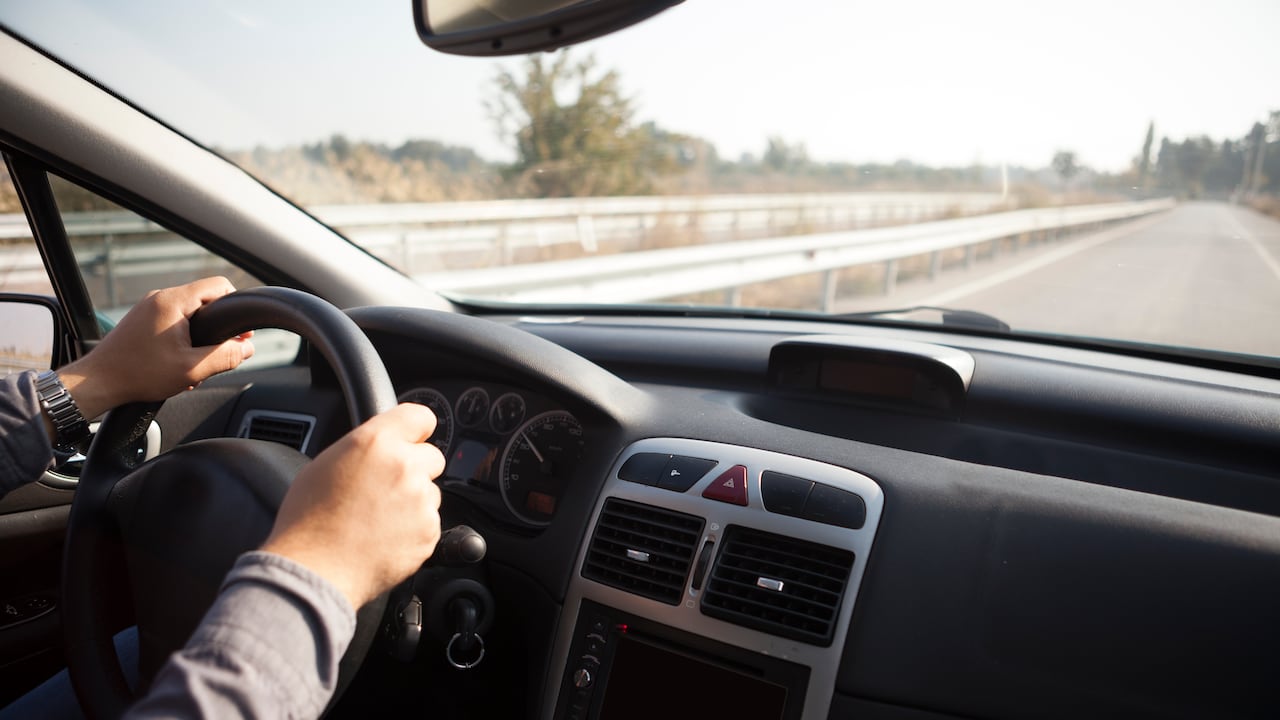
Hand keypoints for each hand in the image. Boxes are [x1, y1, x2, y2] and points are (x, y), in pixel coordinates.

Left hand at [57, 276, 254, 419]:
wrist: (98, 381)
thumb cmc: (139, 374)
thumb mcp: (192, 369)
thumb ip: (226, 356)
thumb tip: (248, 348)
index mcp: (174, 301)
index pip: (219, 285)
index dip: (237, 307)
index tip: (242, 333)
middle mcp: (160, 297)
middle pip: (206, 299)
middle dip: (219, 326)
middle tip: (224, 351)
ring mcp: (149, 307)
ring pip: (190, 311)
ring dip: (201, 334)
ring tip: (198, 361)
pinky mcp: (142, 318)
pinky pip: (174, 319)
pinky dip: (184, 336)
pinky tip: (181, 361)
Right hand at [260, 403, 445, 607]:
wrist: (313, 570)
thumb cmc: (307, 521)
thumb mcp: (324, 465)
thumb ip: (362, 449)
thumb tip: (379, 449)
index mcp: (376, 442)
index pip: (420, 416)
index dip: (415, 429)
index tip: (413, 437)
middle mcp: (404, 466)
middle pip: (432, 455)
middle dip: (416, 468)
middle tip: (386, 487)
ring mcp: (420, 500)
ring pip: (431, 492)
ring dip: (414, 501)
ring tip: (378, 519)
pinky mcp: (429, 531)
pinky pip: (430, 522)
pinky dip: (414, 530)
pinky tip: (384, 538)